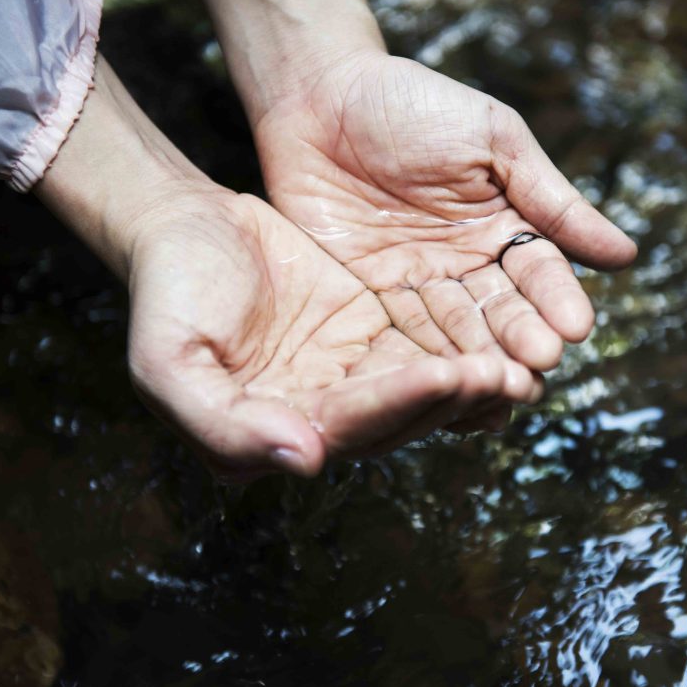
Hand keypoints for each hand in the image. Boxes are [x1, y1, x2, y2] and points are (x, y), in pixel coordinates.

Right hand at [125, 188, 540, 481]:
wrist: (185, 225)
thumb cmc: (167, 292)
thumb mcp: (167, 362)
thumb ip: (223, 426)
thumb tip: (306, 461)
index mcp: (270, 434)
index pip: (346, 428)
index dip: (397, 403)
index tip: (446, 374)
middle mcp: (316, 416)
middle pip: (395, 418)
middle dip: (449, 398)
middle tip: (504, 375)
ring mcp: (347, 376)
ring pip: (418, 390)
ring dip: (468, 382)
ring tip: (519, 365)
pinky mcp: (371, 335)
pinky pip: (422, 346)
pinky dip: (461, 348)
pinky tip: (502, 340)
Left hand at [253, 50, 637, 370]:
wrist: (321, 94)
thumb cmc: (414, 104)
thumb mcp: (493, 140)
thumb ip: (551, 199)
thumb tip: (626, 255)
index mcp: (504, 228)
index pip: (538, 271)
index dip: (555, 299)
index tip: (575, 327)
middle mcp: (466, 267)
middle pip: (500, 313)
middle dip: (520, 339)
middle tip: (539, 365)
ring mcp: (417, 287)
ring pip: (455, 335)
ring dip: (478, 363)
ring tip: (500, 390)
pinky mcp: (367, 300)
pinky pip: (398, 337)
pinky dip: (423, 365)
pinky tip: (445, 394)